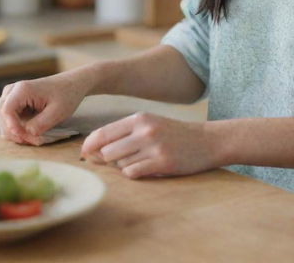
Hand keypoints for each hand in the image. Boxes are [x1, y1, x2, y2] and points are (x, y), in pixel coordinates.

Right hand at [0, 71, 86, 144]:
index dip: (13, 128)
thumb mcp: (58, 112)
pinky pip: (7, 117)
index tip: (28, 138)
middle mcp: (13, 90)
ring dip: (14, 131)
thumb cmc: (67, 95)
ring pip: (2, 117)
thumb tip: (24, 134)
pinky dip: (16, 127)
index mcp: (22, 89)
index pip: (6, 111)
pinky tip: (30, 132)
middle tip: (35, 141)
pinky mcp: (14, 101)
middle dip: (15, 132)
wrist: (72, 84)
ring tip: (33, 138)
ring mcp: (12, 95)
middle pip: (1, 115)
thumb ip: (40, 125)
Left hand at [80, 112, 218, 178]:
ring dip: (123, 168)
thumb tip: (90, 151)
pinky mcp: (162, 163)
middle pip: (107, 152)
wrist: (208, 140)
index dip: (89, 146)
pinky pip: (133, 174)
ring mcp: (153, 146)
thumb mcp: (150, 125)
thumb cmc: (175, 134)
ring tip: (140, 162)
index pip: (103, 133)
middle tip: (118, 162)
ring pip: (119, 165)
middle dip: (107, 161)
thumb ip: (123, 134)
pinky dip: (135, 174)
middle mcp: (144, 130)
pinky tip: (147, 168)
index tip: (85, 155)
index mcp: (139, 118)